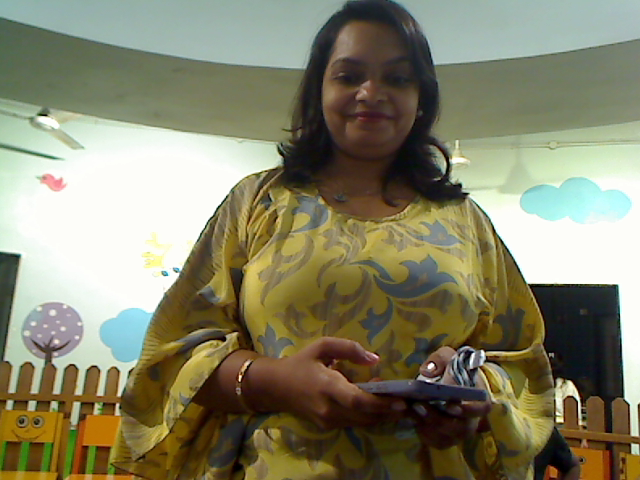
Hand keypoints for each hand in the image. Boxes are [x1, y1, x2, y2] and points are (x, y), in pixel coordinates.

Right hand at [249, 337, 406, 429]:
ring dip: (382, 415)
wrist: (276, 387)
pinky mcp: (328, 427)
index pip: (357, 400)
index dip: (381, 403)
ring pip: (362, 423)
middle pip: (365, 416)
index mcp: (326, 386)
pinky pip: (355, 423)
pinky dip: (370, 416)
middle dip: (389, 411)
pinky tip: (380, 406)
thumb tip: (375, 359)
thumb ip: (349, 348)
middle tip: (409, 402)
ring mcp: (328, 421)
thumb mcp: (322, 346)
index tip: (401, 400)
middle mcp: (328, 408)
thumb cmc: (301, 363)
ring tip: (399, 403)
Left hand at [412, 346, 491, 448]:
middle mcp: (472, 420)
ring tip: (411, 411)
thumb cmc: (451, 369)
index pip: (481, 408)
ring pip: (446, 437)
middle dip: (439, 419)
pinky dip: (423, 433)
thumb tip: (427, 372)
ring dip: (427, 426)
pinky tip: (412, 419)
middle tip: (419, 406)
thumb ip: (439, 359)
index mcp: (479, 399)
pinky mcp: (445, 438)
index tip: (450, 405)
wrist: (449, 383)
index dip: (469, 410)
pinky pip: (435, 441)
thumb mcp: (447, 357)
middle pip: (460, 428)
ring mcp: (459, 432)